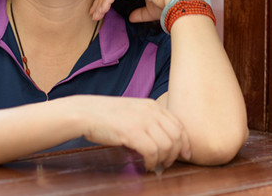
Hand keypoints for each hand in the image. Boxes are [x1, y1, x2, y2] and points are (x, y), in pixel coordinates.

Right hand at [71, 95, 190, 170]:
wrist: (85, 112)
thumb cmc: (106, 115)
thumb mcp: (132, 110)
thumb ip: (148, 120)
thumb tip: (160, 140)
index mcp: (152, 105)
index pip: (179, 124)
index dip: (185, 142)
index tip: (185, 154)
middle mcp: (150, 111)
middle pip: (177, 136)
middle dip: (176, 153)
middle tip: (167, 163)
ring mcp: (142, 121)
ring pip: (167, 146)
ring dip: (164, 160)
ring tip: (155, 165)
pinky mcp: (132, 132)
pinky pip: (153, 152)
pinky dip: (152, 162)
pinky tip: (147, 165)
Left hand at [89, 0, 198, 22]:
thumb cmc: (170, 4)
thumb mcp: (152, 11)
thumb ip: (140, 13)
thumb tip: (131, 17)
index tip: (98, 5)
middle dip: (100, 0)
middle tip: (93, 14)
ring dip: (101, 2)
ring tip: (95, 15)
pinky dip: (106, 0)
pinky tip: (102, 9)